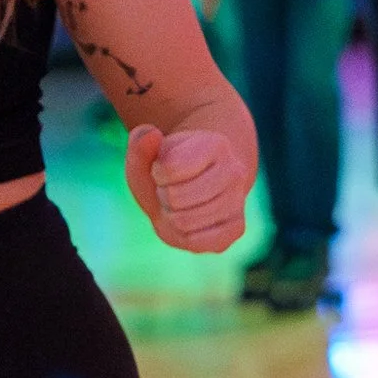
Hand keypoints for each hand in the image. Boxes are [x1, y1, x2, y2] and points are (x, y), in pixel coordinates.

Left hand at [127, 122, 248, 252]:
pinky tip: (189, 222)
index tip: (166, 170)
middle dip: (164, 196)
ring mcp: (238, 201)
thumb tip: (151, 134)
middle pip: (175, 198)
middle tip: (172, 190)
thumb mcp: (148, 153)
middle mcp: (234, 171)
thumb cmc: (167, 170)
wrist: (195, 186)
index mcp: (215, 144)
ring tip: (180, 205)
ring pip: (184, 222)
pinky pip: (195, 242)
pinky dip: (182, 236)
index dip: (158, 173)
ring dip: (171, 217)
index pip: (170, 169)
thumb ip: (140, 142)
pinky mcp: (236, 229)